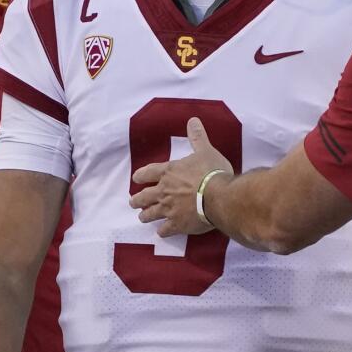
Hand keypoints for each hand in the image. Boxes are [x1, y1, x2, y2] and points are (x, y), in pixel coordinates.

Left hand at [131, 118, 233, 237]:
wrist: (219, 196)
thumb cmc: (212, 172)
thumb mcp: (205, 151)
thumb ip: (197, 137)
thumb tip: (193, 120)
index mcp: (169, 172)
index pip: (148, 173)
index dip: (140, 176)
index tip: (135, 179)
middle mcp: (164, 191)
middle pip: (144, 197)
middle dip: (137, 200)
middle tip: (133, 202)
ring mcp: (168, 209)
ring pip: (151, 214)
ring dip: (145, 215)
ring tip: (142, 218)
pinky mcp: (177, 225)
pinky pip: (165, 230)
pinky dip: (162, 231)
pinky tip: (161, 232)